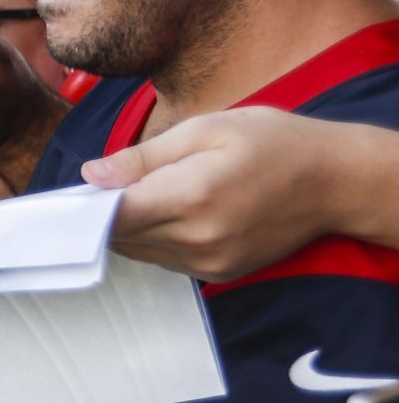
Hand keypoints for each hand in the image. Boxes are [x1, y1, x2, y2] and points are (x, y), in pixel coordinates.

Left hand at [83, 107, 333, 282]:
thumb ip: (143, 157)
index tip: (69, 195)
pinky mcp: (219, 273)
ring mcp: (210, 262)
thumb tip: (91, 175)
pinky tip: (166, 212)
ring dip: (128, 228)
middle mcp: (197, 239)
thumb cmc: (272, 143)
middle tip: (97, 188)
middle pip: (121, 237)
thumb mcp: (206, 129)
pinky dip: (154, 239)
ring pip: (139, 252)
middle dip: (102, 215)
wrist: (334, 181)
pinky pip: (165, 260)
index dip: (84, 207)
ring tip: (135, 196)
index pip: (113, 216)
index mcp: (190, 197)